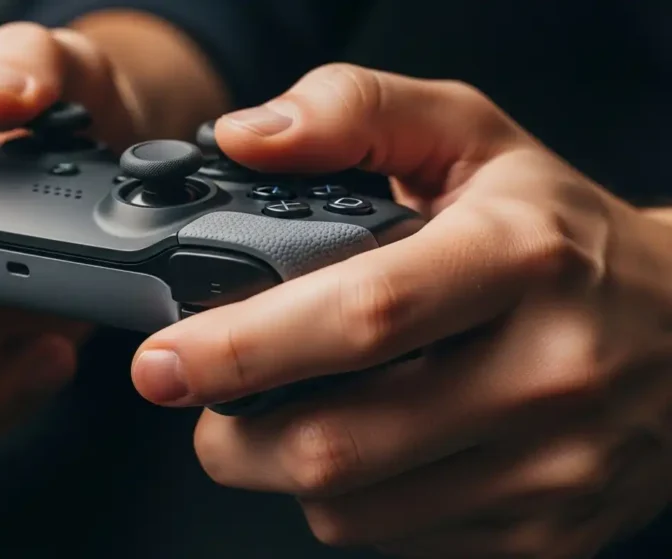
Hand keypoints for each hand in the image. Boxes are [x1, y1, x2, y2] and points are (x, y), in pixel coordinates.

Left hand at [130, 64, 671, 556]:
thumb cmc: (561, 234)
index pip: (361, 316)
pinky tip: (375, 448)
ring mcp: (549, 471)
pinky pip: (396, 543)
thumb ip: (356, 110)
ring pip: (350, 511)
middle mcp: (543, 373)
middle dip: (231, 435)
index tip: (164, 361)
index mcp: (518, 260)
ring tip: (299, 412)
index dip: (242, 346)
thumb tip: (248, 137)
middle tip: (209, 396)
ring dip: (285, 470)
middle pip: (336, 444)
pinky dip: (352, 502)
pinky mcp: (543, 535)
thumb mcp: (470, 138)